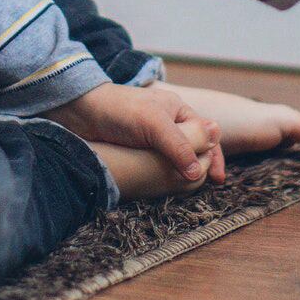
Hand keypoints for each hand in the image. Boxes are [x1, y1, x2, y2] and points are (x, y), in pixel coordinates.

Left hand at [40, 82, 225, 183]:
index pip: (207, 135)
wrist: (81, 111)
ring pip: (177, 158)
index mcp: (178, 110)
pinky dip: (167, 175)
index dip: (215, 156)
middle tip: (206, 186)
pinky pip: (159, 164)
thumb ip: (180, 145)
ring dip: (184, 172)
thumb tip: (200, 171)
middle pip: (195, 148)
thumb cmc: (120, 110)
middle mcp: (169, 122)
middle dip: (202, 166)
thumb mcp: (155, 125)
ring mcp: (153, 137)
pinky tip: (165, 185)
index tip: (218, 180)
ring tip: (188, 189)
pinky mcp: (138, 149)